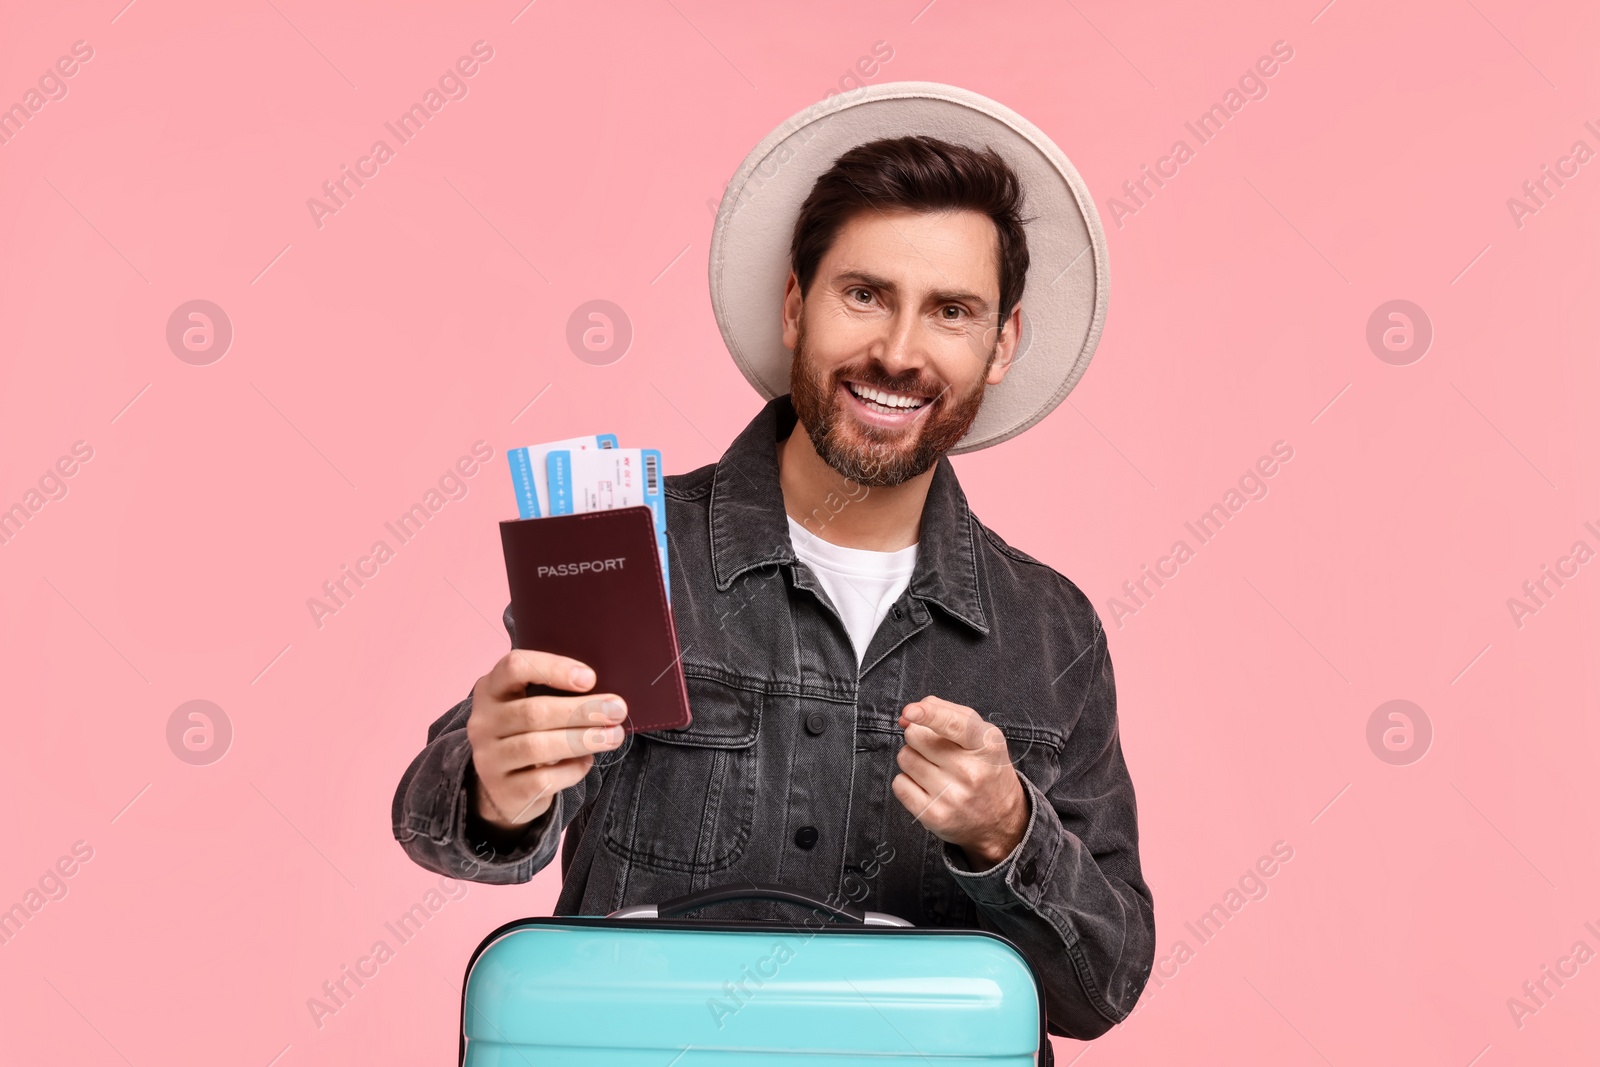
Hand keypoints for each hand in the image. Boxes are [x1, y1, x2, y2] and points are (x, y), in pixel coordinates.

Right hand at [466, 649, 626, 830]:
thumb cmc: (526, 732)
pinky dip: (572, 770)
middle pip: (534, 712)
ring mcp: (488, 758)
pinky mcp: (502, 790)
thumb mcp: (529, 703)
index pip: (515, 667)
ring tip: (614, 736)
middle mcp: (483, 722)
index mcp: (491, 688)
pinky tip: (586, 762)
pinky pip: (542, 780)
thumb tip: (606, 697)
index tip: (590, 678)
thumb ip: (556, 693)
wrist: (500, 786)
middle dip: (582, 710)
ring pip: (537, 747)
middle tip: (617, 710)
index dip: (553, 669)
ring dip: (582, 739)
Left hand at [891, 695, 1026, 867]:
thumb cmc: (986, 768)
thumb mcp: (981, 734)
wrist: (1000, 819)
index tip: (911, 711)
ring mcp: (951, 797)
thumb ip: (946, 712)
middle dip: (919, 735)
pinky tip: (928, 787)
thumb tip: (907, 715)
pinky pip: (899, 784)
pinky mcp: (933, 816)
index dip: (929, 714)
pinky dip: (908, 781)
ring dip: (913, 758)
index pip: (954, 724)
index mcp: (986, 745)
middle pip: (917, 736)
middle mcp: (970, 772)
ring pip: (905, 758)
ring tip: (935, 768)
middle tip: (936, 748)